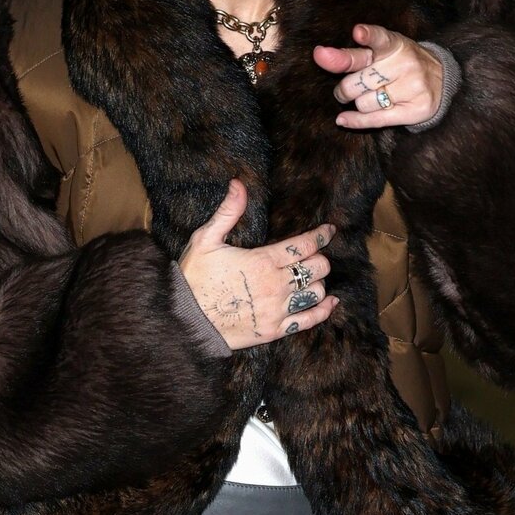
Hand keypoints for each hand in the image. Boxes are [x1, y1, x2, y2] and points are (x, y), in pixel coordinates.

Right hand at [179, 180, 337, 349]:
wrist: (185, 320)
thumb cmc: (194, 278)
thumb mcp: (206, 239)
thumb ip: (227, 212)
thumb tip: (238, 184)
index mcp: (263, 260)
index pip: (304, 245)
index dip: (321, 236)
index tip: (329, 230)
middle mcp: (276, 284)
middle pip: (316, 268)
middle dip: (319, 258)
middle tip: (314, 255)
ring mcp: (277, 309)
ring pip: (315, 292)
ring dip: (318, 282)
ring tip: (313, 277)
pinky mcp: (274, 330)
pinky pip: (308, 320)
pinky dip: (323, 311)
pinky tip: (329, 303)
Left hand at [313, 24, 442, 129]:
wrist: (440, 80)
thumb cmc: (398, 64)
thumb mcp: (379, 53)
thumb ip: (348, 55)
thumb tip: (320, 55)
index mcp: (393, 44)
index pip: (378, 38)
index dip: (367, 36)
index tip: (358, 32)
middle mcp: (404, 63)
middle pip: (357, 82)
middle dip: (346, 89)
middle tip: (349, 88)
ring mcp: (412, 87)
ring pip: (363, 103)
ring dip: (360, 103)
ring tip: (372, 97)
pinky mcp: (415, 110)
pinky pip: (375, 119)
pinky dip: (355, 121)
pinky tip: (343, 119)